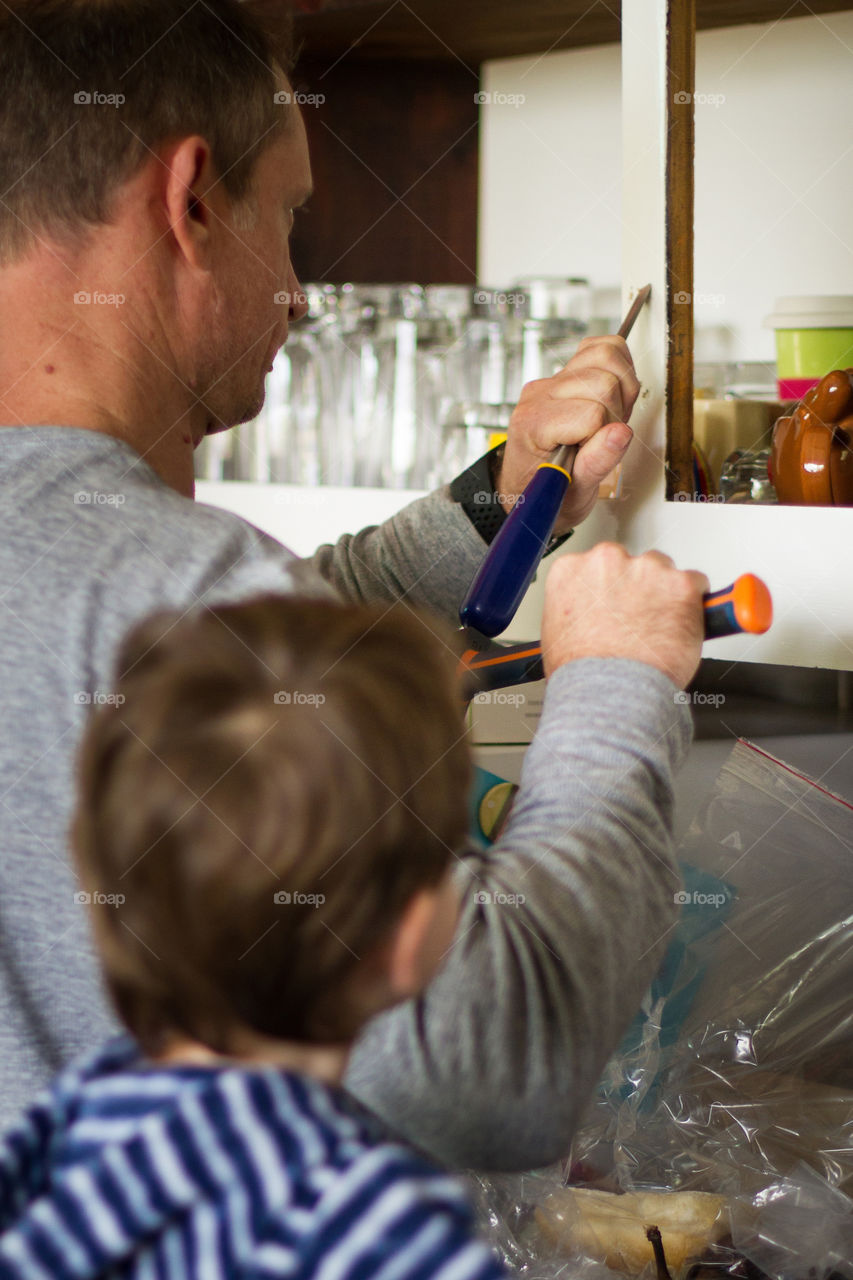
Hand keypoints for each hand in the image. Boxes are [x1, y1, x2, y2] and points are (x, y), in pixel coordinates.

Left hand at [496, 336, 639, 531]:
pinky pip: (600, 348)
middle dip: (616, 412)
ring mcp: (550, 381)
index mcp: (535, 425)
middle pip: (603, 380)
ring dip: (621, 388)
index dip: (607, 436)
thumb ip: (596, 463)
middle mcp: (539, 396)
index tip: (598, 453)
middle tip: (605, 436)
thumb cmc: (548, 491)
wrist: (528, 487)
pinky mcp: (563, 374)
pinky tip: (611, 397)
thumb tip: (620, 434)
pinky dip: (618, 367)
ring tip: (609, 417)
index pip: (592, 412)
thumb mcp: (573, 494)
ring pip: (605, 354)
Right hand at [540, 543, 708, 689]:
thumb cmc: (582, 673)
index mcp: (572, 569)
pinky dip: (694, 605)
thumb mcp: (556, 633)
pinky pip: (697, 585)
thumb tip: (593, 615)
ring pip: (666, 572)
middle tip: (640, 622)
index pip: (599, 565)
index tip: (618, 605)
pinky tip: (682, 628)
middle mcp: (607, 561)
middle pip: (634, 564)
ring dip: (666, 595)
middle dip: (640, 588)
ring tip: (660, 631)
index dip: (612, 588)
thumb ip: (579, 610)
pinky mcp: (681, 584)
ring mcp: (646, 570)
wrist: (608, 692)